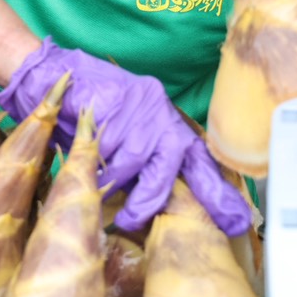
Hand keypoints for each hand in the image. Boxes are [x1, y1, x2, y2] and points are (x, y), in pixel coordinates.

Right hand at [0, 38, 252, 235]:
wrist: (59, 76)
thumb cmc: (97, 113)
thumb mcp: (131, 136)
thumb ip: (147, 164)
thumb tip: (158, 206)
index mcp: (171, 125)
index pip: (202, 161)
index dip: (217, 192)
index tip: (236, 221)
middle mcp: (161, 116)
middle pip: (166, 169)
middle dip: (148, 200)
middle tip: (131, 220)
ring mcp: (138, 111)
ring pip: (129, 164)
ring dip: (111, 177)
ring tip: (97, 172)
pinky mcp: (113, 106)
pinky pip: (104, 151)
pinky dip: (93, 162)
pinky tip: (86, 152)